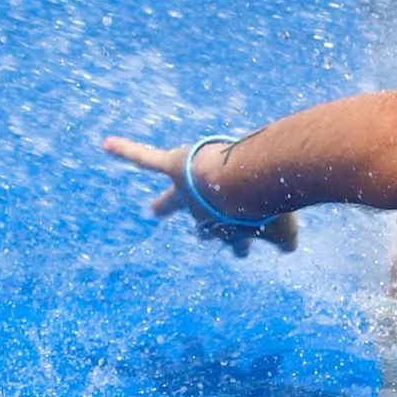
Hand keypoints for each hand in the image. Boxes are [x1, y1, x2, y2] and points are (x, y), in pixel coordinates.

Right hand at [102, 135, 299, 257]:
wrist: (244, 181)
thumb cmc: (264, 204)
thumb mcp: (284, 228)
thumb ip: (288, 239)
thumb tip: (291, 253)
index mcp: (227, 230)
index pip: (232, 243)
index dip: (241, 247)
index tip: (245, 251)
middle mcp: (203, 215)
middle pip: (203, 230)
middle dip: (206, 233)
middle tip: (202, 237)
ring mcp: (187, 191)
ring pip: (173, 201)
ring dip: (164, 205)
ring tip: (156, 209)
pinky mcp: (174, 165)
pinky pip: (145, 159)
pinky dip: (125, 150)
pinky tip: (106, 144)